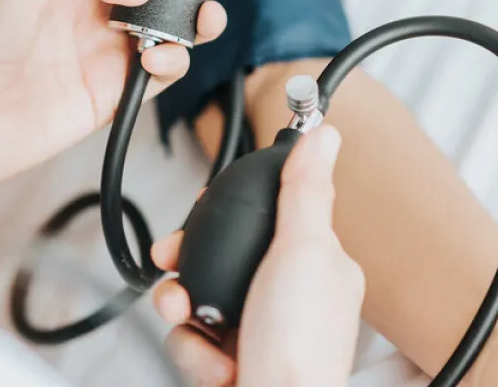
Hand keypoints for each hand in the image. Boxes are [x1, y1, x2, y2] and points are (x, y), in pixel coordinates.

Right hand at [150, 126, 363, 385]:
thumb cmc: (299, 348)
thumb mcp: (304, 253)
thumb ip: (305, 192)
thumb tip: (323, 135)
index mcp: (316, 264)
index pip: (267, 215)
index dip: (229, 209)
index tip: (206, 206)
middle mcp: (286, 296)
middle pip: (220, 254)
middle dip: (188, 261)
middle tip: (173, 259)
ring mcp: (257, 329)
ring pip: (197, 294)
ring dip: (183, 308)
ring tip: (190, 318)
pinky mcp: (229, 359)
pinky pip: (190, 336)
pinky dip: (193, 350)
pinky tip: (214, 361)